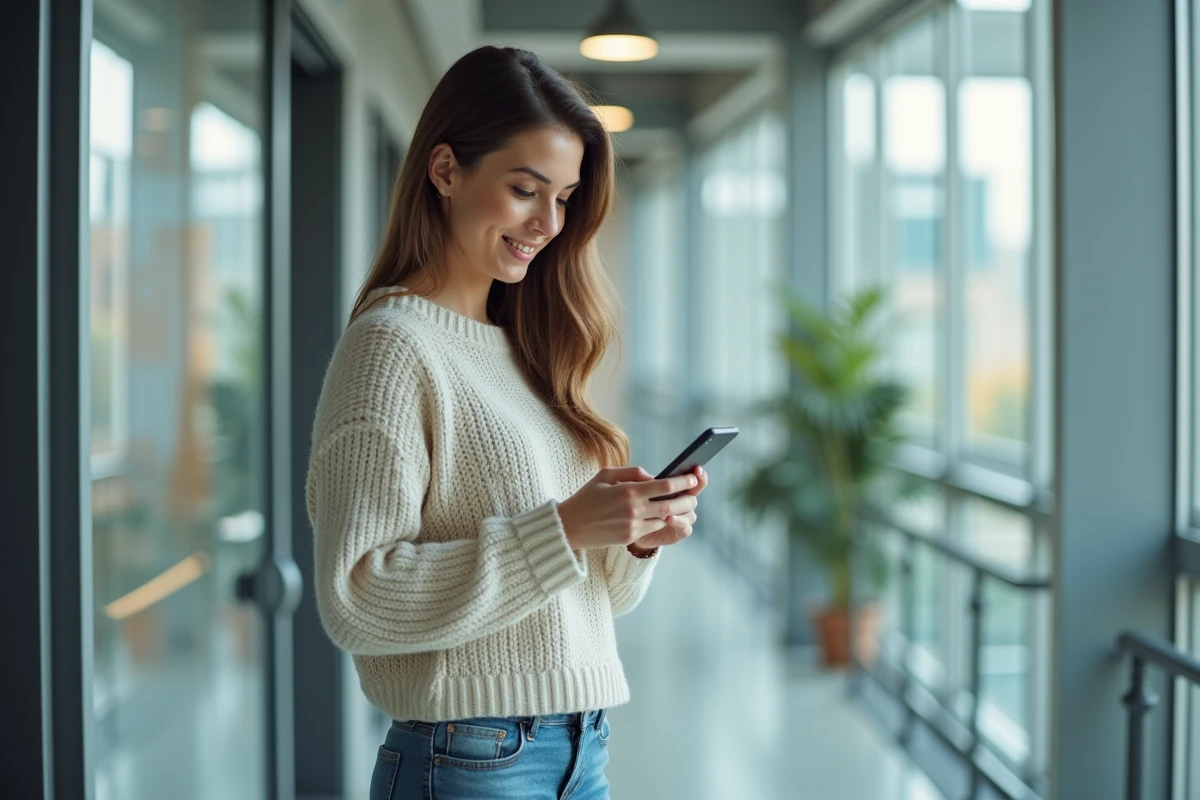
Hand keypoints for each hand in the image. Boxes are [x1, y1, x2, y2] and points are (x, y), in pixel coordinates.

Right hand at [557, 466, 700, 551]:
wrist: (570, 526)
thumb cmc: (587, 497)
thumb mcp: (605, 475)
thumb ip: (631, 472)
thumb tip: (653, 475)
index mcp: (628, 491)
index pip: (664, 486)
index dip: (682, 482)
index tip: (693, 477)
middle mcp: (633, 509)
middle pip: (670, 505)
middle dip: (687, 499)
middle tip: (695, 494)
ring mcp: (633, 525)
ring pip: (665, 518)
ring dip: (677, 512)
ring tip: (684, 504)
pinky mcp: (630, 537)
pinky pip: (653, 528)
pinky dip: (661, 520)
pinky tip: (665, 514)